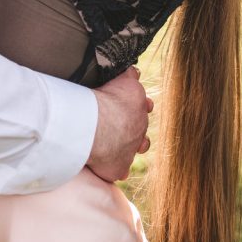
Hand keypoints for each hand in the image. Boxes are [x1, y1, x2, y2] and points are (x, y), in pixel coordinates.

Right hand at [86, 66, 153, 182]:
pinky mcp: (118, 168)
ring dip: (129, 148)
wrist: (97, 125)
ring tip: (117, 146)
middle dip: (133, 128)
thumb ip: (130, 76)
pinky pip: (119, 170)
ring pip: (134, 151)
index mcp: (140, 108)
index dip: (138, 105)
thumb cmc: (108, 100)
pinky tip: (106, 164)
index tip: (128, 104)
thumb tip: (135, 71)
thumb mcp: (124, 80)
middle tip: (119, 124)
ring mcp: (130, 151)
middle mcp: (139, 131)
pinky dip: (114, 167)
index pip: (144, 106)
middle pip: (141, 130)